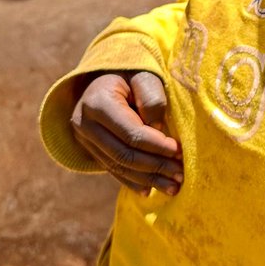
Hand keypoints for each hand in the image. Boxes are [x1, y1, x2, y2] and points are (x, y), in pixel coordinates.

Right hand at [70, 72, 182, 194]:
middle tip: (180, 175)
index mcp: (96, 102)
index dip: (156, 145)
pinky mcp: (90, 149)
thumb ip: (152, 98)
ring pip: (118, 166)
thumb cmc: (131, 74)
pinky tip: (150, 191)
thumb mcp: (144, 76)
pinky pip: (112, 170)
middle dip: (155, 167)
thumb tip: (158, 130)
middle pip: (123, 154)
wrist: (107, 77)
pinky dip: (132, 182)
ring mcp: (84, 139)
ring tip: (172, 187)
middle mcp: (83, 123)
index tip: (179, 151)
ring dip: (147, 179)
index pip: (131, 133)